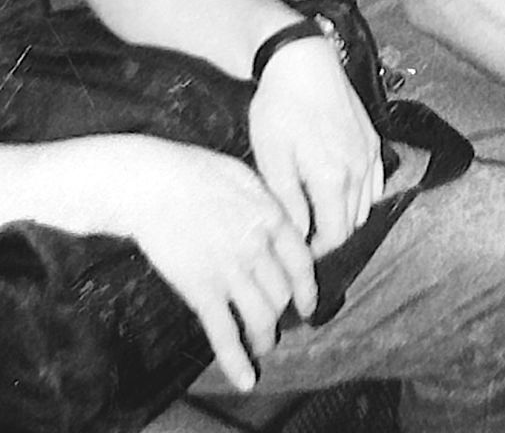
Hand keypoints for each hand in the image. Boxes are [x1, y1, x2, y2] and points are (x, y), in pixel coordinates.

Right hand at [100, 138, 314, 391]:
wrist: (150, 184)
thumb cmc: (194, 172)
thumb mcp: (244, 176)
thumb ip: (267, 203)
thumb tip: (282, 223)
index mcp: (271, 217)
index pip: (302, 263)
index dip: (308, 288)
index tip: (308, 302)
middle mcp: (257, 248)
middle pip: (282, 293)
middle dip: (284, 312)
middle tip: (278, 321)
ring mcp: (230, 271)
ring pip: (262, 317)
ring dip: (265, 337)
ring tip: (263, 344)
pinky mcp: (201, 291)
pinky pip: (225, 334)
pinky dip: (237, 361)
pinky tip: (246, 379)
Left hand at [249, 37, 383, 256]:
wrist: (302, 62)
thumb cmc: (280, 108)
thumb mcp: (272, 158)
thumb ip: (288, 202)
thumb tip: (297, 234)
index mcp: (333, 179)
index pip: (334, 235)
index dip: (317, 251)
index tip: (298, 251)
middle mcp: (359, 169)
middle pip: (352, 224)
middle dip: (331, 236)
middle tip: (306, 236)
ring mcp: (369, 153)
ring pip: (366, 205)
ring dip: (346, 217)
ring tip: (319, 215)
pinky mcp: (372, 139)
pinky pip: (375, 182)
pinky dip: (361, 195)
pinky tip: (340, 190)